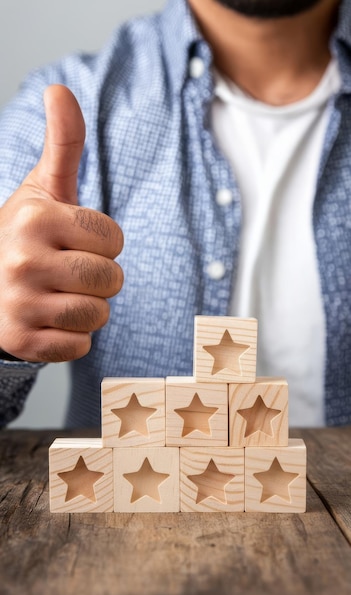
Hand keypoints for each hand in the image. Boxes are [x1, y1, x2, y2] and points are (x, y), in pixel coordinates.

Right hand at [0, 85, 122, 361]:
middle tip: (65, 272)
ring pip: (99, 315)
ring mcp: (18, 305)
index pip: (114, 239)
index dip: (102, 243)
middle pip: (112, 279)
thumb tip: (60, 89)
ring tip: (57, 296)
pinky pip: (80, 345)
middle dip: (99, 277)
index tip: (73, 242)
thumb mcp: (41, 190)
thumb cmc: (25, 236)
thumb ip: (62, 144)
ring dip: (88, 308)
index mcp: (33, 217)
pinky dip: (72, 337)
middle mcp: (21, 261)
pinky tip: (47, 321)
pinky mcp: (22, 343)